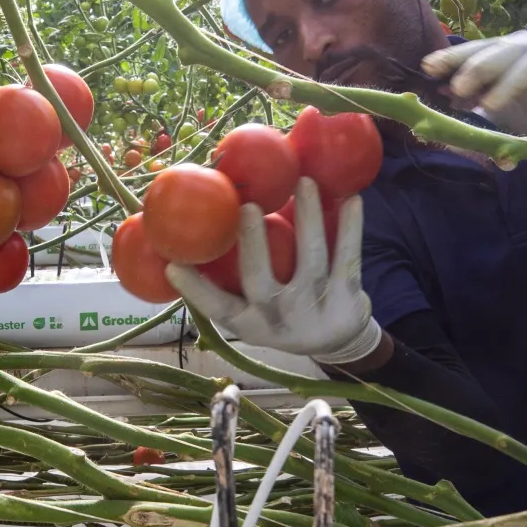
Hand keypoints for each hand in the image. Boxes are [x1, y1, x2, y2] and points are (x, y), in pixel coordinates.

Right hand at [166, 178, 381, 365]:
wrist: (339, 343)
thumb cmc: (282, 313)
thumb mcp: (254, 312)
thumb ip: (228, 283)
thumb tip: (188, 238)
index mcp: (250, 322)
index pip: (217, 307)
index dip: (194, 289)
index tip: (174, 264)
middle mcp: (279, 318)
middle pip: (261, 280)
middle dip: (253, 244)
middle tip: (248, 207)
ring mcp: (315, 307)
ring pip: (311, 259)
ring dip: (309, 218)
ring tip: (305, 182)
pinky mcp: (347, 297)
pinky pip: (349, 257)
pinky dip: (351, 227)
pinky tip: (352, 199)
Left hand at [422, 31, 526, 140]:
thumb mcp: (503, 115)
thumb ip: (477, 113)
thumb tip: (445, 117)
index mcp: (505, 54)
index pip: (476, 51)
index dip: (453, 58)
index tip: (429, 67)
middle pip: (501, 51)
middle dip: (477, 69)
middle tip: (457, 90)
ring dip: (510, 81)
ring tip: (491, 104)